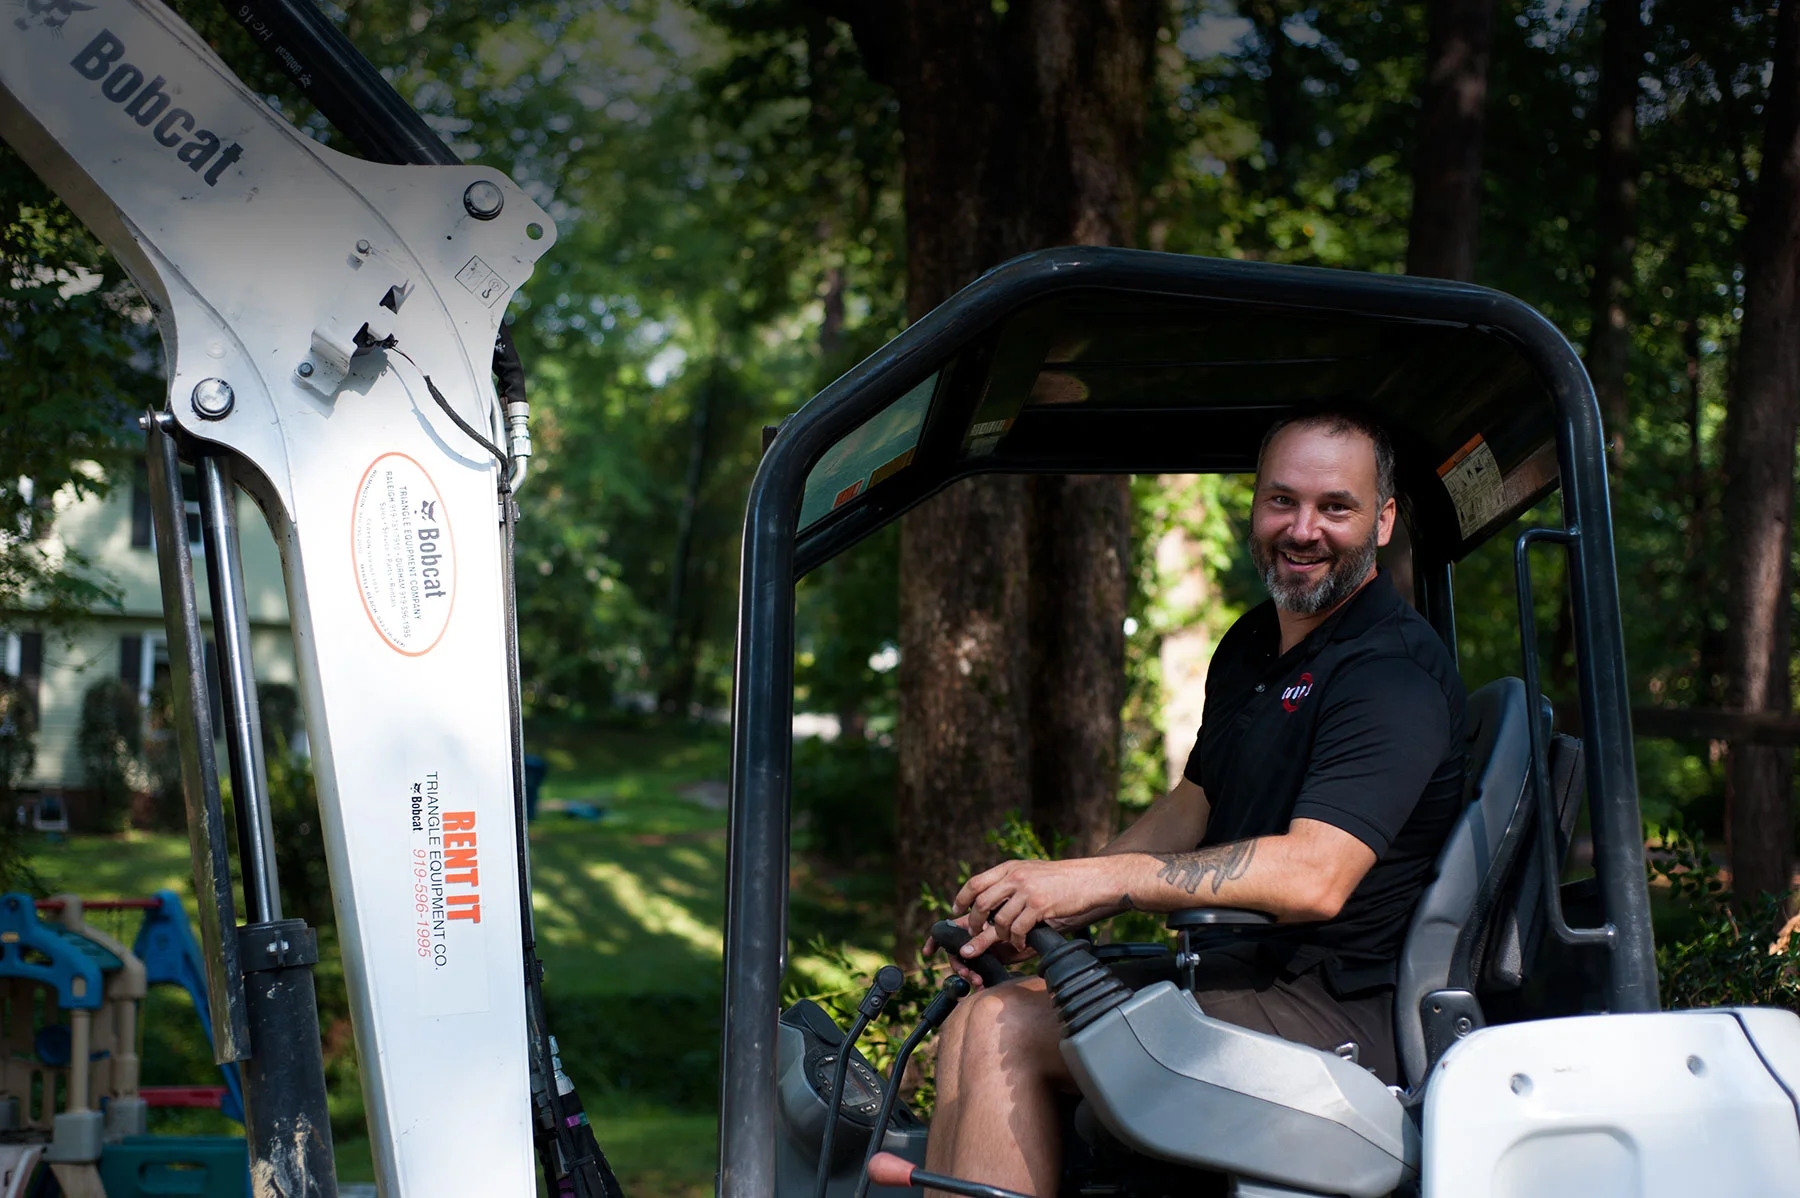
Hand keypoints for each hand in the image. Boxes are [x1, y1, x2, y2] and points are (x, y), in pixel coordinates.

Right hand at [923, 912, 1028, 988]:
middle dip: (958, 964)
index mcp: (974, 921)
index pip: (948, 929)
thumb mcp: (1001, 931)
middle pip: (954, 950)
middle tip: (967, 974)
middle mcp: (976, 935)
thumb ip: (983, 939)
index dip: (935, 940)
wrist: (1048, 931)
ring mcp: (983, 948)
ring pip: (965, 963)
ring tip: (977, 980)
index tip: (928, 952)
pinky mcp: (993, 961)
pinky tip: (982, 984)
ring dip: (967, 973)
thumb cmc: (1024, 922)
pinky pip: (977, 972)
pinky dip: (976, 979)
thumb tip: (965, 952)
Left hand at [952, 857, 1129, 957]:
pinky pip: (1019, 929)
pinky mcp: (1040, 906)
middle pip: (981, 903)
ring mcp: (1027, 891)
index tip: (957, 912)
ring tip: (1009, 938)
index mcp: (1010, 867)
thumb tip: (989, 901)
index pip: (975, 882)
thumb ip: (1010, 882)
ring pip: (1000, 920)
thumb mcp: (1031, 871)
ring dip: (1000, 935)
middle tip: (976, 933)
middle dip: (975, 923)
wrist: (1090, 879)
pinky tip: (1022, 942)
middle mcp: (1015, 876)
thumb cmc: (1062, 879)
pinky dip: (1017, 940)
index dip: (961, 899)